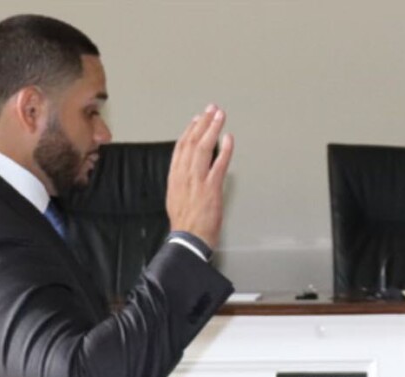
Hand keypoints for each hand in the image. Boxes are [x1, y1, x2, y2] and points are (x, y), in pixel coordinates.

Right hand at [166, 104, 234, 249]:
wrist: (188, 239)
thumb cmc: (185, 223)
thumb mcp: (176, 197)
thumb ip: (183, 181)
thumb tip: (189, 172)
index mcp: (175, 176)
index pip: (181, 147)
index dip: (189, 130)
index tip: (196, 119)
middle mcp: (184, 175)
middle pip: (192, 141)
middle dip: (203, 123)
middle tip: (211, 110)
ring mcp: (198, 180)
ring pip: (204, 147)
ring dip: (213, 129)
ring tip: (220, 116)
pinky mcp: (211, 188)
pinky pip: (219, 163)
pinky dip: (225, 149)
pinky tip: (229, 139)